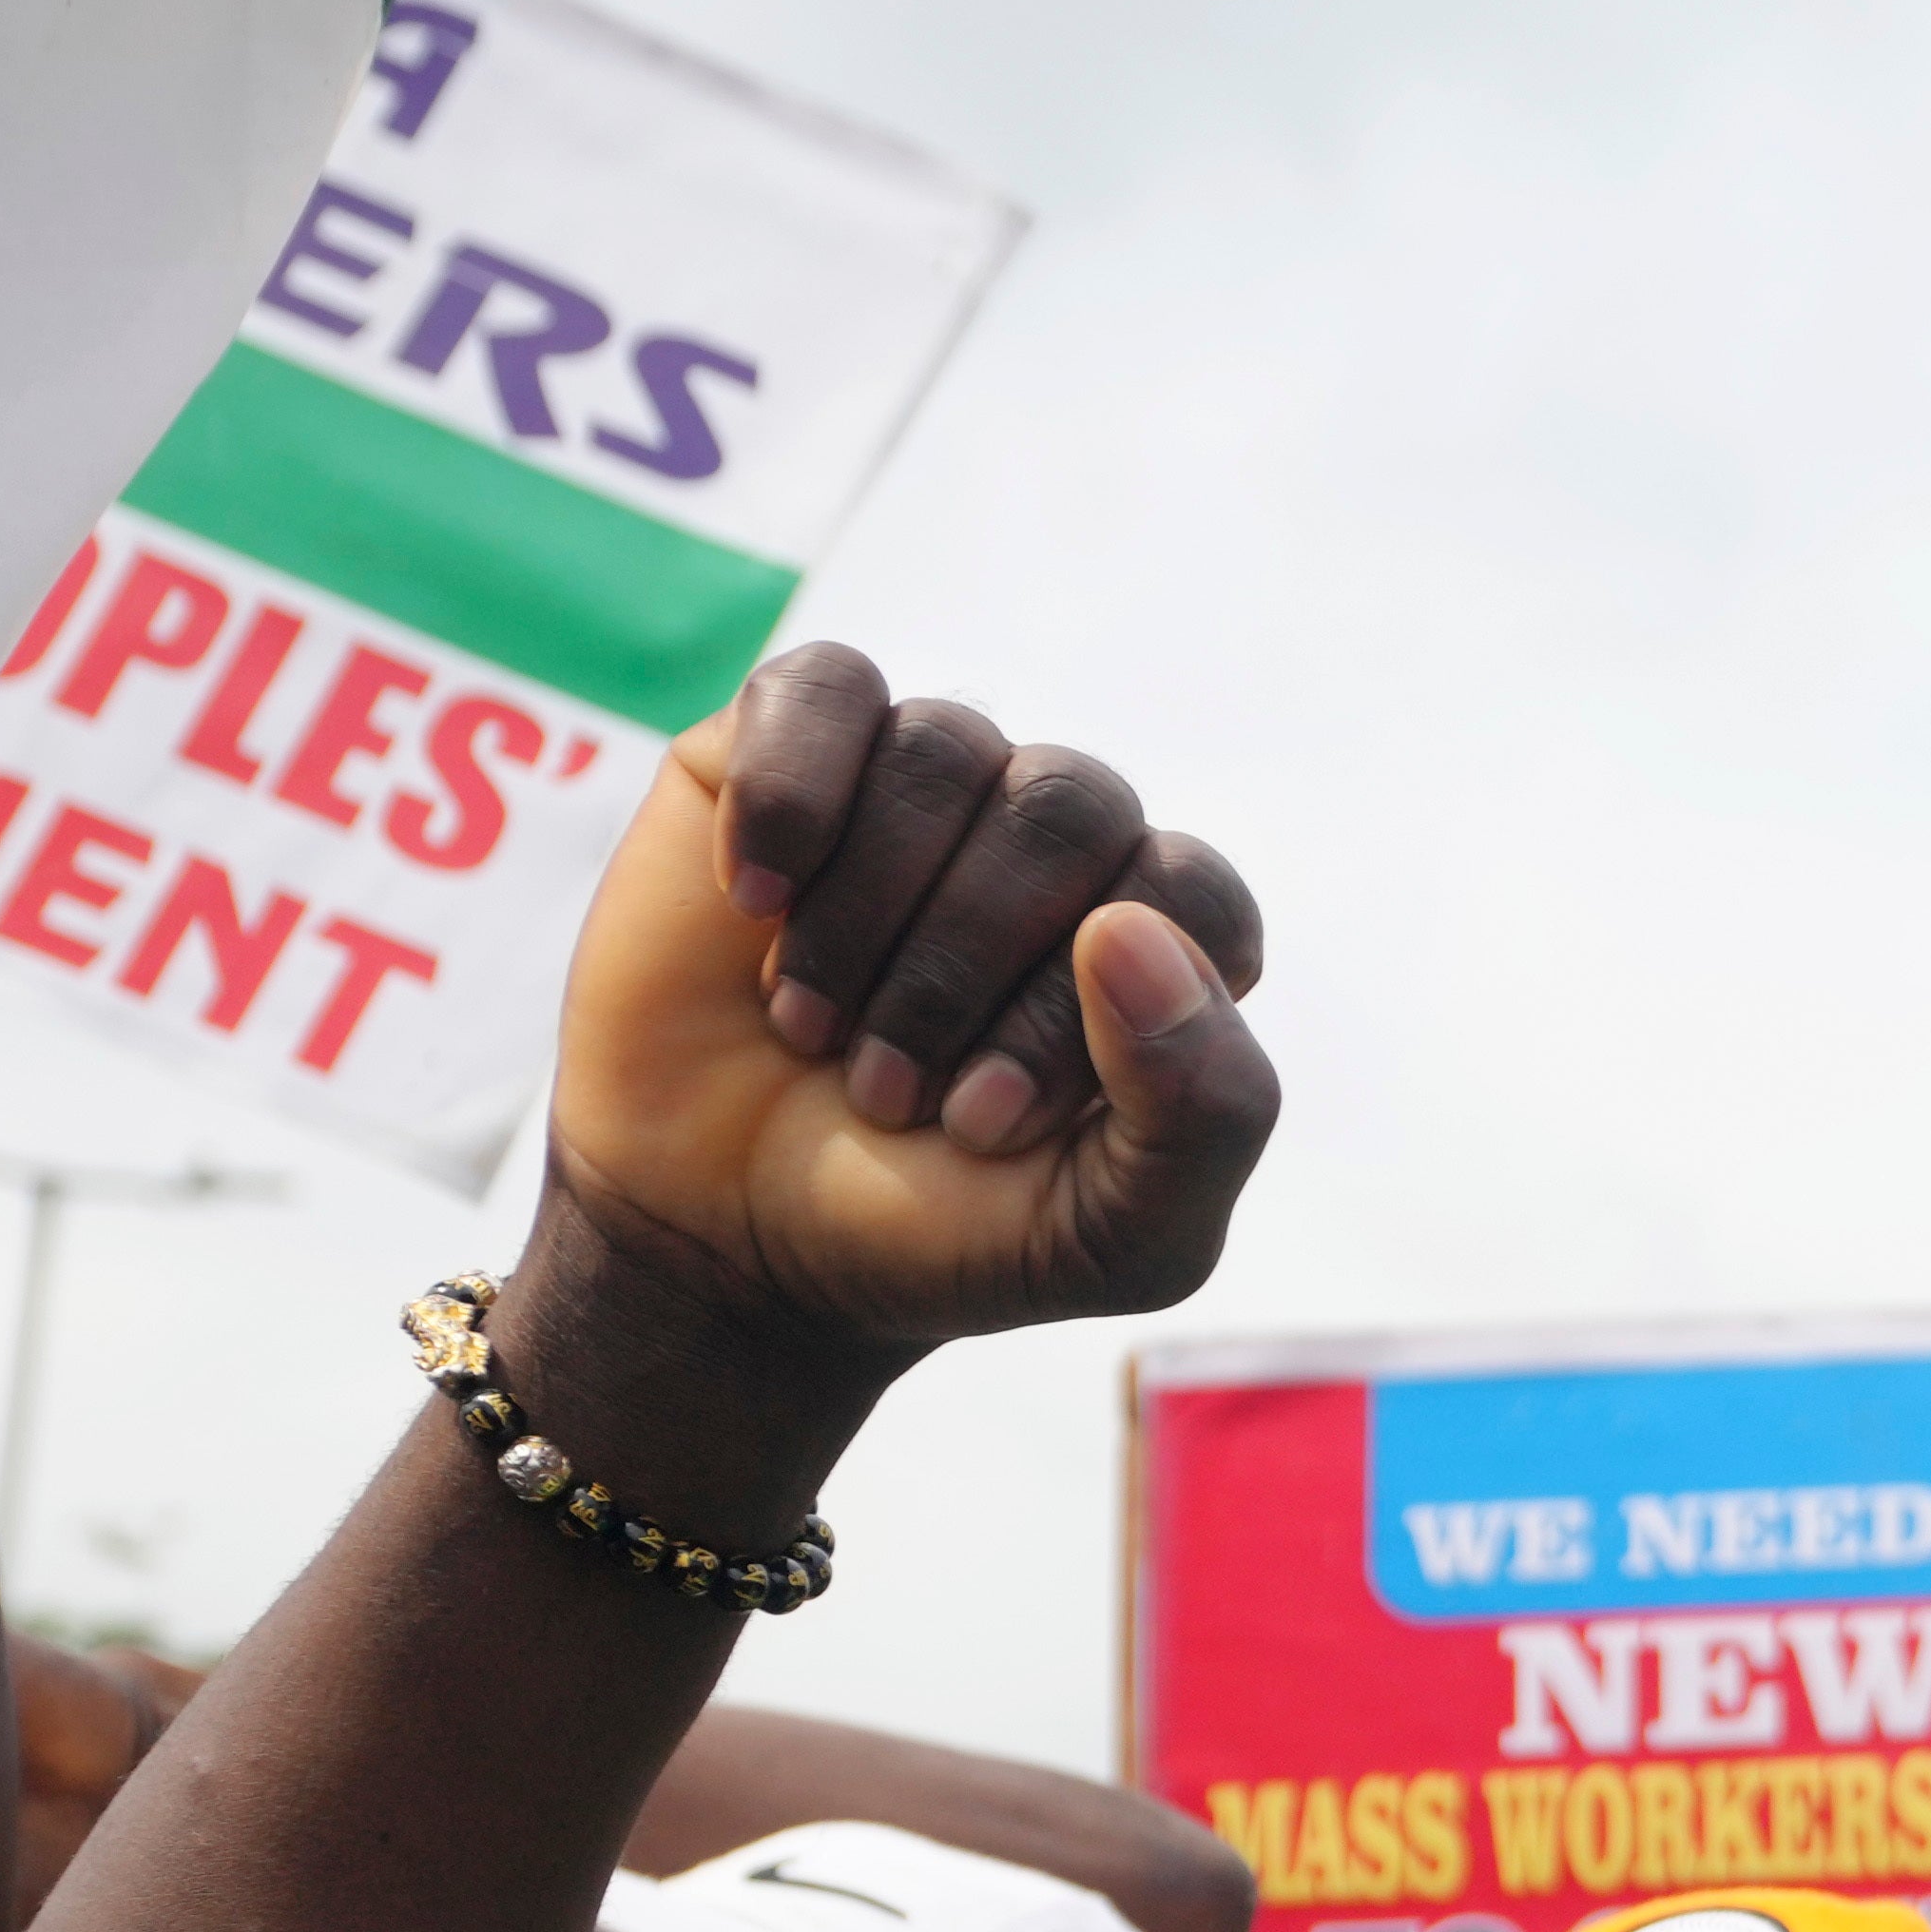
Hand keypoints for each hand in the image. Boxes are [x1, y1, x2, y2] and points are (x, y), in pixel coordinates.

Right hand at [546, 650, 1277, 1369]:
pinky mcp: (789, 751)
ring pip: (944, 748)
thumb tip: (1132, 924)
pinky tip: (752, 902)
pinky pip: (826, 688)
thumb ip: (1207, 1112)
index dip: (1077, 1011)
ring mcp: (928, 785)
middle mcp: (1060, 843)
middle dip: (963, 968)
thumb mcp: (1117, 1237)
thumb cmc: (938, 1234)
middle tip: (888, 1096)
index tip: (981, 1127)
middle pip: (1068, 808)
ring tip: (810, 1030)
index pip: (1189, 894)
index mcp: (1164, 942)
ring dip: (867, 914)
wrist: (723, 1243)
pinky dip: (788, 798)